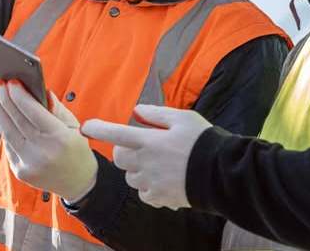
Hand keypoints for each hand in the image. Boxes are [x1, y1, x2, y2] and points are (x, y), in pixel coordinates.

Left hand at [0, 79, 97, 202]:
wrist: (78, 182)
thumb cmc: (76, 149)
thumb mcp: (73, 125)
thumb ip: (56, 108)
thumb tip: (40, 91)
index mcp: (60, 139)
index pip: (33, 112)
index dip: (20, 96)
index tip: (12, 82)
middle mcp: (44, 153)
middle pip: (17, 121)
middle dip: (6, 100)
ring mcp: (30, 164)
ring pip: (9, 133)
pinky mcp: (21, 172)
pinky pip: (9, 145)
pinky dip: (5, 129)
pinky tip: (2, 116)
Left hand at [82, 105, 211, 209]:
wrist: (223, 174)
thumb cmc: (204, 141)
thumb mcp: (183, 118)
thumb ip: (156, 113)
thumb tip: (137, 111)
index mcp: (149, 140)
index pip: (115, 132)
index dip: (97, 128)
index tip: (85, 127)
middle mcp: (146, 162)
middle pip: (119, 158)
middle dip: (124, 151)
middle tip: (140, 147)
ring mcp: (152, 182)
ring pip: (130, 177)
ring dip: (137, 170)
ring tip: (157, 164)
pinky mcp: (160, 197)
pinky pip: (144, 193)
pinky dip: (148, 187)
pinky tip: (163, 180)